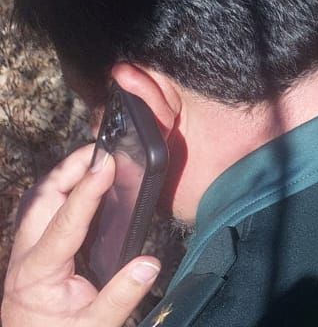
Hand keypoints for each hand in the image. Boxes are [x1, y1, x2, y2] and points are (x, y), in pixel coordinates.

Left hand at [2, 144, 161, 326]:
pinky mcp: (30, 257)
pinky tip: (82, 191)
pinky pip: (39, 214)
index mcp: (37, 273)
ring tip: (94, 163)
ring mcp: (23, 256)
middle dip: (68, 170)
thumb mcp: (95, 326)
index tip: (107, 161)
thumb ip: (122, 296)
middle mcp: (24, 258)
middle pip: (40, 200)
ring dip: (61, 179)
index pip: (65, 221)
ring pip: (35, 203)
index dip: (88, 189)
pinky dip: (59, 194)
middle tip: (102, 151)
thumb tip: (150, 263)